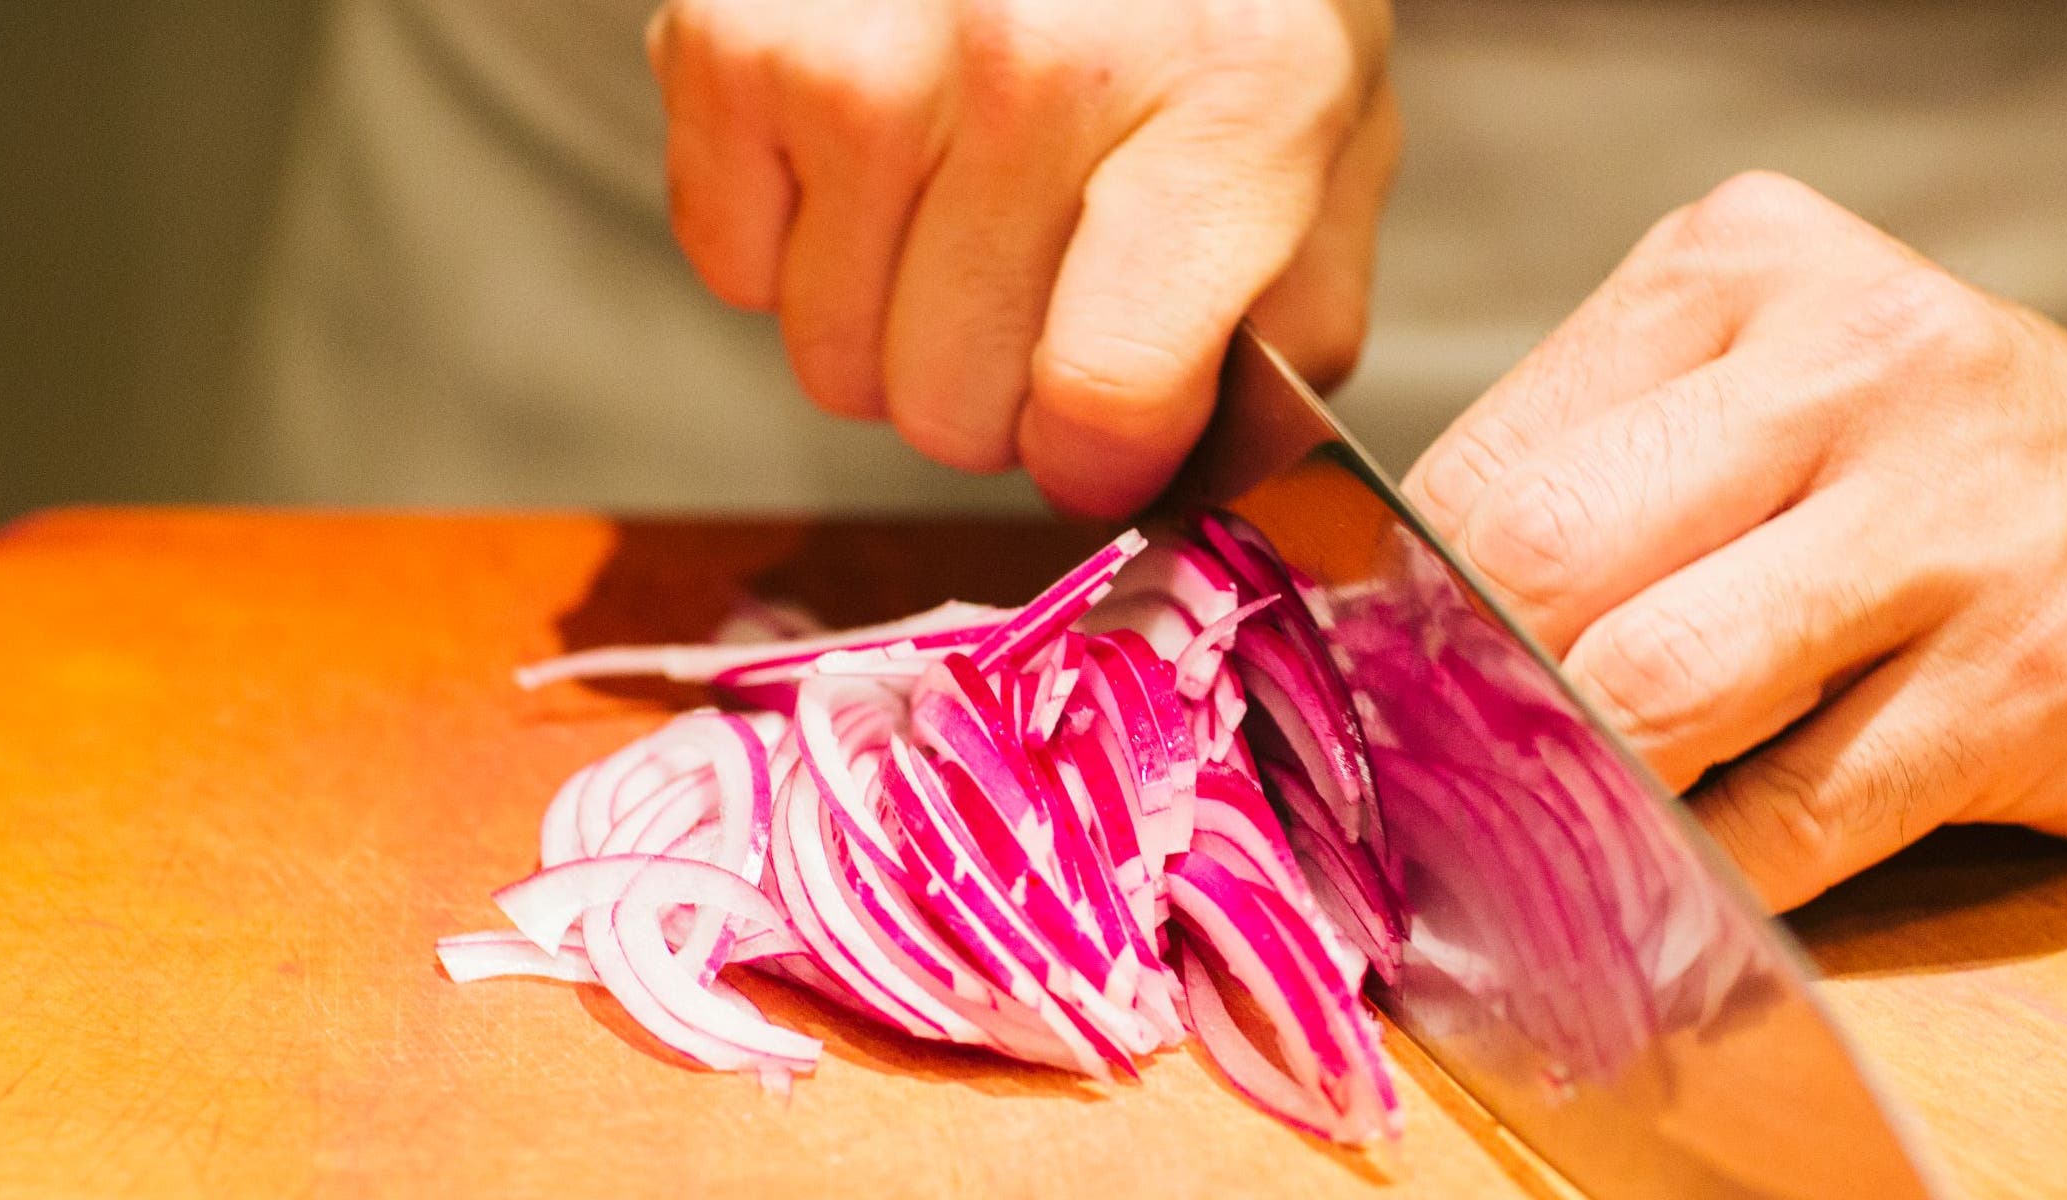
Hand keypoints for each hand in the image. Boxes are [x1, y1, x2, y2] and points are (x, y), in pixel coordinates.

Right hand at [650, 0, 1397, 515]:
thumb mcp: (1331, 138)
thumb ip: (1294, 331)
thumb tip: (1190, 479)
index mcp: (1228, 101)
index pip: (1106, 398)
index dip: (1097, 459)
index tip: (1102, 429)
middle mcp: (1042, 64)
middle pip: (953, 409)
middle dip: (997, 390)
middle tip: (1038, 278)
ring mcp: (873, 49)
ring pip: (836, 362)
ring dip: (893, 320)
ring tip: (959, 199)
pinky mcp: (737, 35)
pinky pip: (735, 268)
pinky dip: (795, 239)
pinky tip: (872, 150)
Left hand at [1408, 172, 2066, 907]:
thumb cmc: (1964, 468)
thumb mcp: (1778, 383)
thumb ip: (1610, 471)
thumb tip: (1399, 640)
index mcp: (1738, 270)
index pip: (1487, 458)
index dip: (1398, 607)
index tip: (1374, 700)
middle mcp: (1846, 364)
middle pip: (1544, 558)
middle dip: (1463, 702)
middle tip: (1433, 786)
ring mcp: (1950, 522)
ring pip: (1655, 688)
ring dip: (1571, 795)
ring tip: (1546, 838)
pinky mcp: (2029, 678)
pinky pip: (1794, 815)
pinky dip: (1702, 880)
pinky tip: (1678, 896)